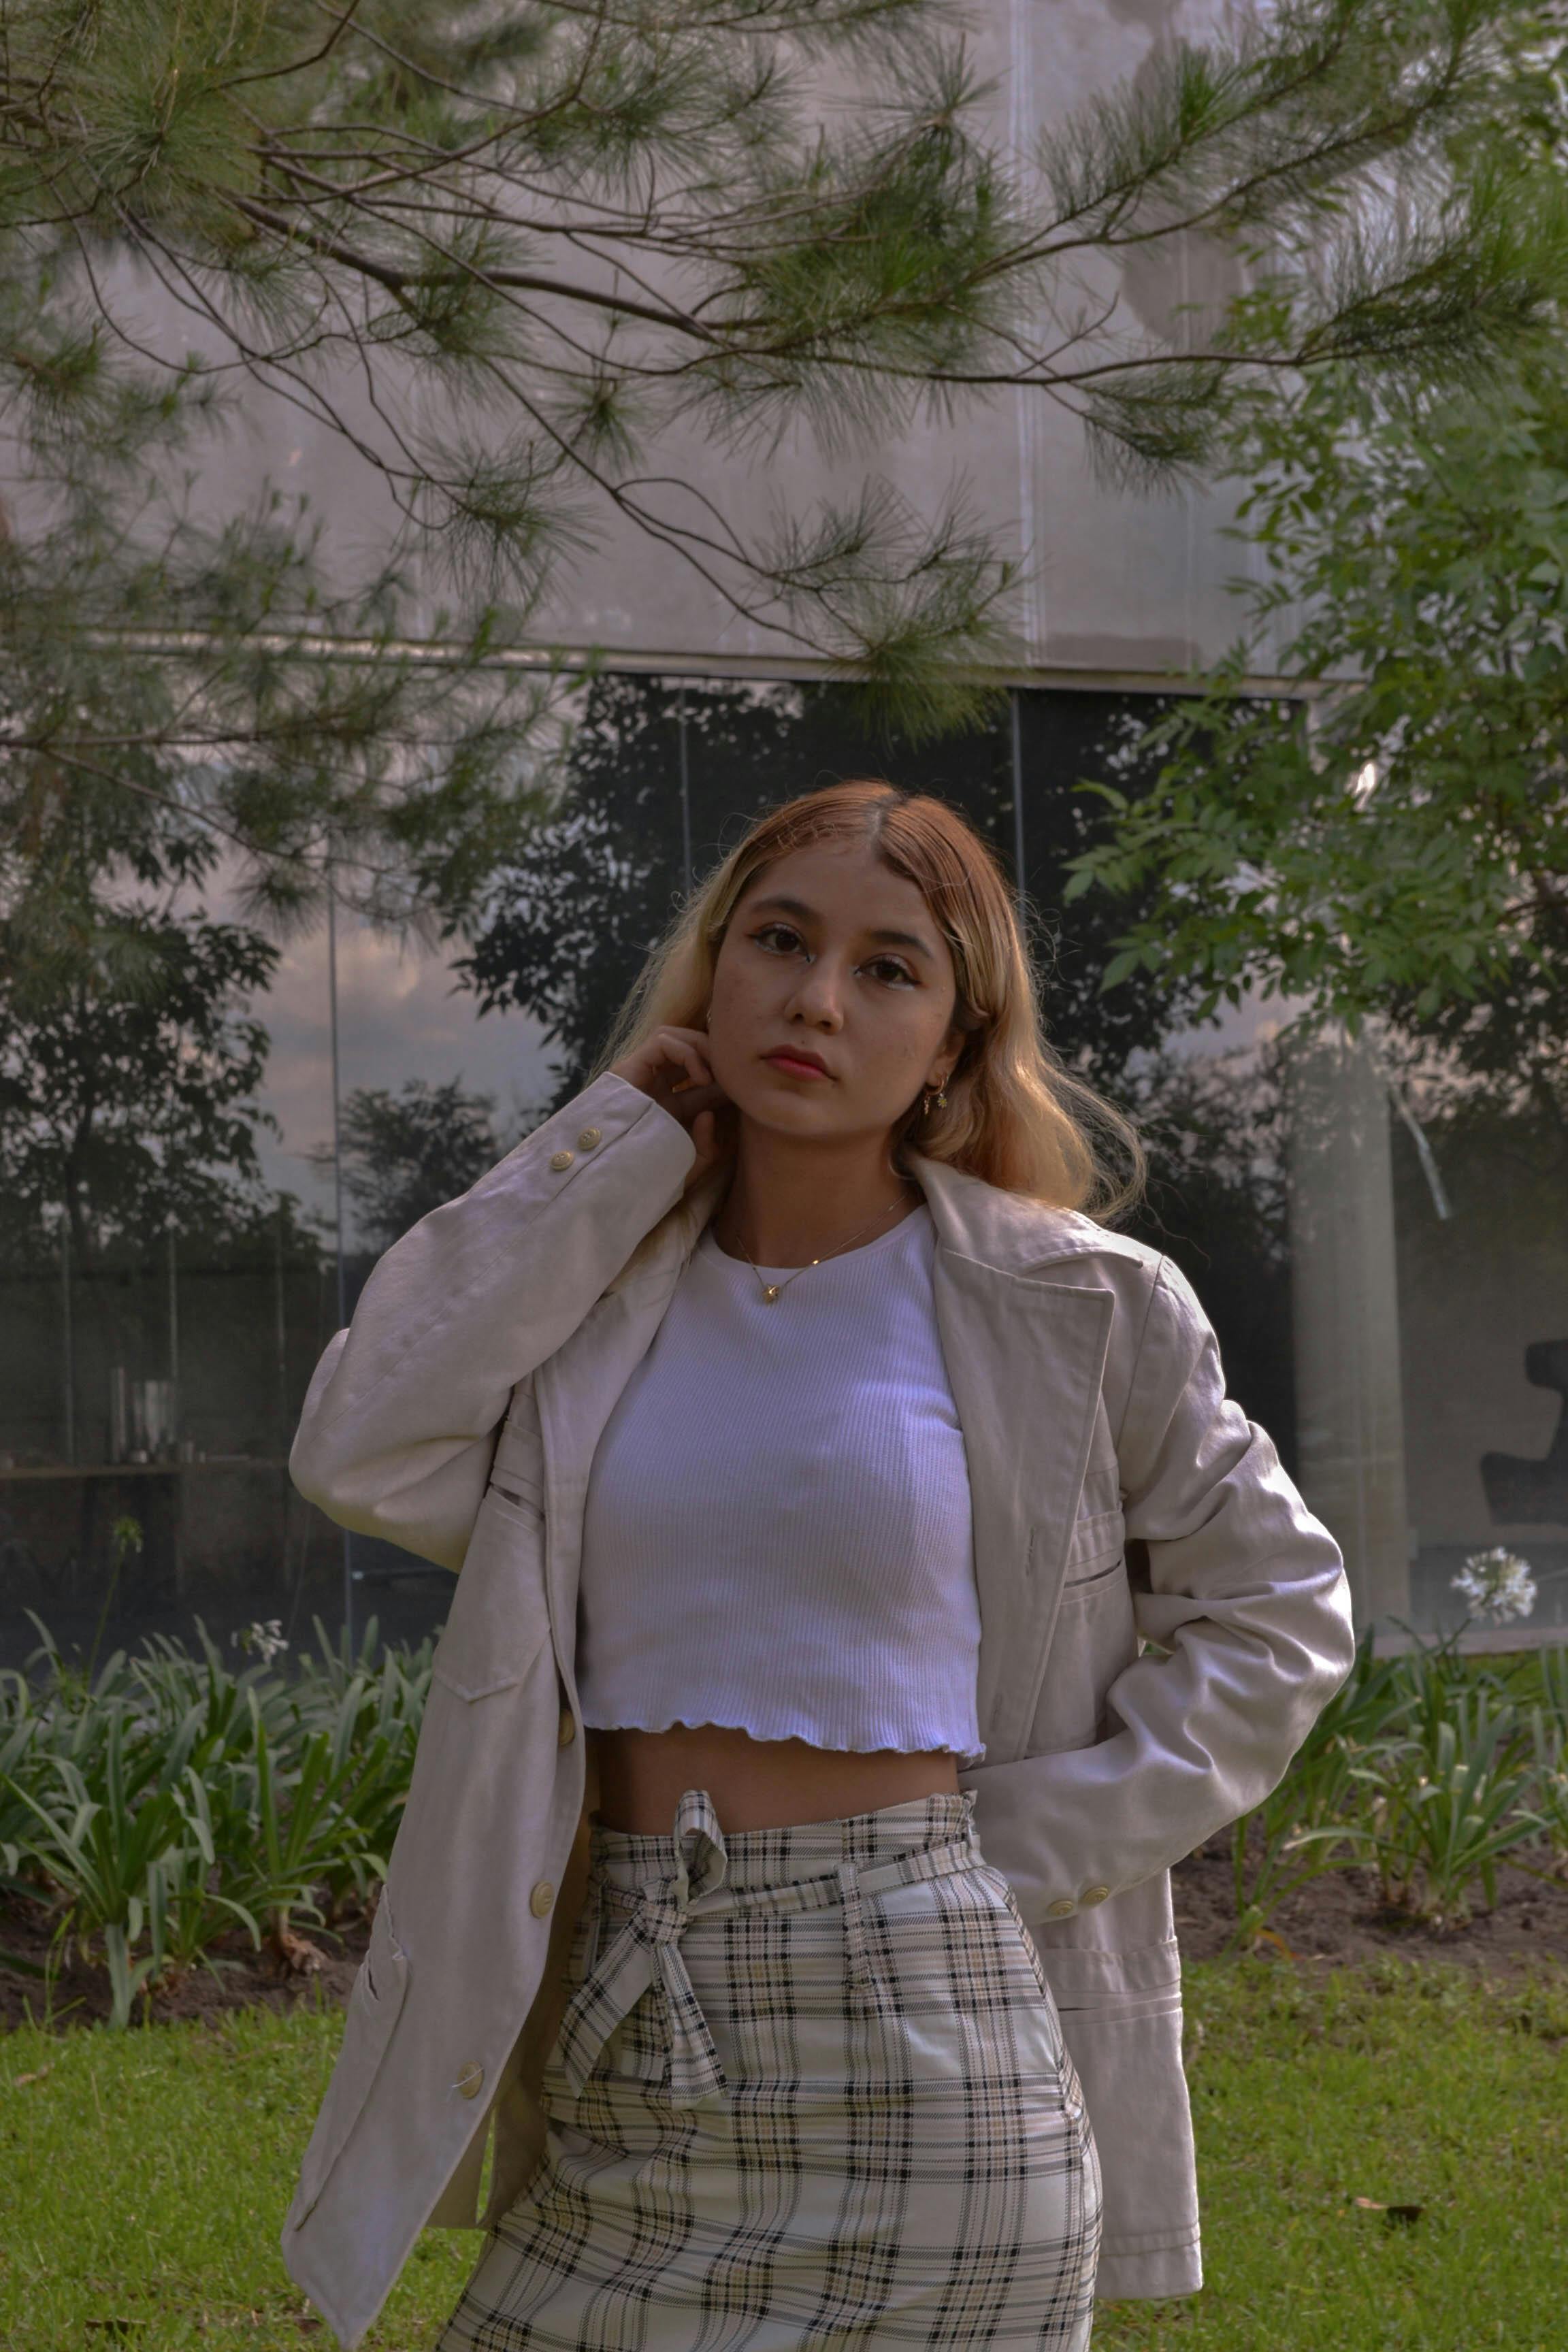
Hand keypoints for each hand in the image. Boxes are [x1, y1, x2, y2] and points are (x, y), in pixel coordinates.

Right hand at [608, 1025, 731, 1193]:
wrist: (612, 1188)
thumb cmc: (650, 1183)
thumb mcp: (690, 1166)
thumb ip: (707, 1146)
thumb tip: (709, 1115)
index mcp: (669, 1110)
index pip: (701, 1080)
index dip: (725, 1078)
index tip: (741, 1092)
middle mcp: (655, 1089)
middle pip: (688, 1050)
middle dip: (714, 1056)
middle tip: (732, 1075)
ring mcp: (640, 1078)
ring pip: (675, 1037)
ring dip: (702, 1048)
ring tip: (716, 1075)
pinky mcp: (628, 1069)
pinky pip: (663, 1041)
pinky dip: (688, 1052)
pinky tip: (703, 1077)